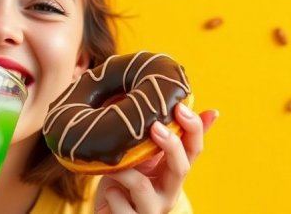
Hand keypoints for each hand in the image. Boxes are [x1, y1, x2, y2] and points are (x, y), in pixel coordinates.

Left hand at [94, 104, 218, 213]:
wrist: (109, 213)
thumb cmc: (127, 181)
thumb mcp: (142, 155)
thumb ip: (159, 134)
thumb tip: (182, 101)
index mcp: (172, 171)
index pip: (194, 149)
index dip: (194, 129)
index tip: (180, 106)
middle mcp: (168, 191)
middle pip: (181, 168)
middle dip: (171, 146)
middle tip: (154, 126)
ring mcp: (151, 209)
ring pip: (142, 186)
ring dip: (124, 170)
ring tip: (112, 163)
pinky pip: (121, 204)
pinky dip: (111, 194)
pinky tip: (108, 192)